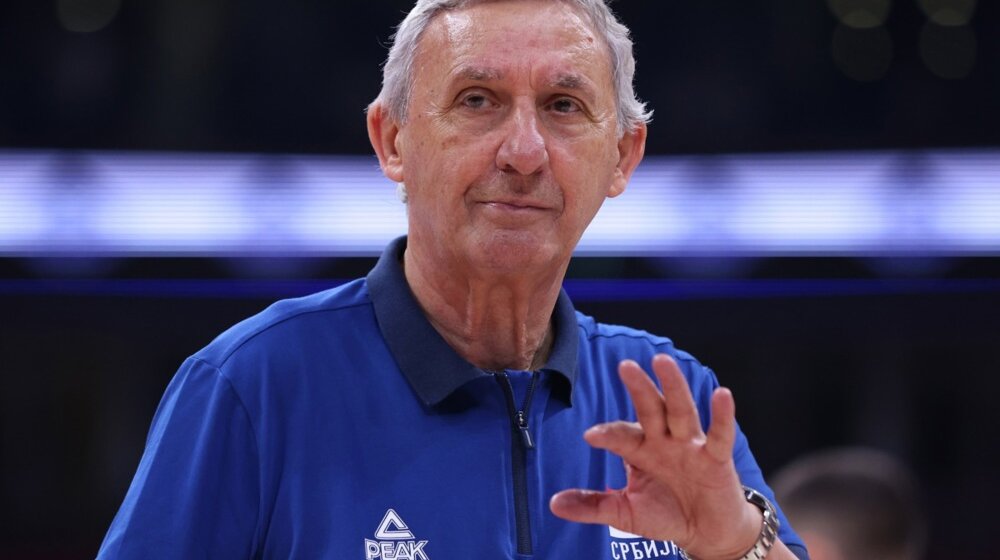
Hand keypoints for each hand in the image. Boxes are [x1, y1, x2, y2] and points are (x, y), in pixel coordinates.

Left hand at [549, 354, 761, 559]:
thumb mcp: (625, 512)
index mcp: (641, 449)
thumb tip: (554, 504)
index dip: (608, 434)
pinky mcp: (717, 458)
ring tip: (662, 361)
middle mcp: (665, 440)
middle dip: (639, 388)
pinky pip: (719, 435)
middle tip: (624, 365)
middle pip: (651, 409)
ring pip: (681, 411)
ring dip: (673, 386)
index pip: (621, 435)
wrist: (706, 532)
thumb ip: (593, 506)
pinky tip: (722, 394)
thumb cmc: (666, 514)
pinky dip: (722, 416)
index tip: (591, 436)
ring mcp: (691, 446)